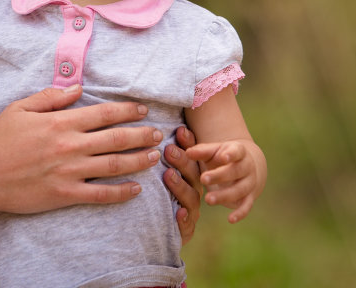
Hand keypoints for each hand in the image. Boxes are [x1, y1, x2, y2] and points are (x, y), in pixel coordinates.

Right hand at [0, 85, 163, 214]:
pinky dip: (120, 192)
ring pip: (113, 165)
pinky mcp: (65, 194)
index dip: (127, 111)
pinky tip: (135, 190)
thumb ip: (50, 97)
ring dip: (137, 161)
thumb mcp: (20, 108)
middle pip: (116, 139)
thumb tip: (78, 87)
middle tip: (158, 134)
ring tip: (154, 157)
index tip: (143, 110)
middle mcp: (70, 145)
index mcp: (61, 122)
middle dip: (141, 135)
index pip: (104, 114)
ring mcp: (69, 171)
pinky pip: (99, 194)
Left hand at [163, 125, 201, 243]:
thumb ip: (166, 150)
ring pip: (190, 197)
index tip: (179, 130)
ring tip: (168, 175)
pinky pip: (187, 225)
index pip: (191, 156)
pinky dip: (183, 219)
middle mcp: (194, 189)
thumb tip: (164, 125)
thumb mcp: (164, 170)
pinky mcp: (187, 230)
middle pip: (192, 174)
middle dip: (181, 161)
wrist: (162, 230)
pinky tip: (179, 212)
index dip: (187, 143)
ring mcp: (191, 210)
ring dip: (180, 186)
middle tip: (168, 149)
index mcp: (190, 174)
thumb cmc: (161, 193)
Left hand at [186, 138, 264, 223]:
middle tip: (203, 179)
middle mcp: (247, 167)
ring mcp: (249, 183)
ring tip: (208, 199)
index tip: (222, 157)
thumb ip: (201, 151)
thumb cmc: (223, 156)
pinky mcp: (249, 197)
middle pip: (236, 171)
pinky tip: (230, 219)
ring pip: (240, 190)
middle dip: (220, 176)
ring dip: (225, 195)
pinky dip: (240, 213)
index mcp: (239, 151)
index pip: (237, 151)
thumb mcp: (214, 151)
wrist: (246, 166)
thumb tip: (187, 153)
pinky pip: (246, 206)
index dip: (230, 154)